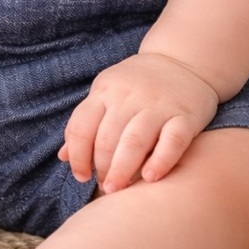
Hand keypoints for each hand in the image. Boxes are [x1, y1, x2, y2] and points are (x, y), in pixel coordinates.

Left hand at [58, 52, 219, 193]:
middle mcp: (130, 96)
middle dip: (101, 168)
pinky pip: (172, 142)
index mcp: (105, 90)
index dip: (77, 156)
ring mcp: (158, 105)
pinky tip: (150, 178)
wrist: (183, 60)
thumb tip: (63, 156)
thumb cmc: (138, 84)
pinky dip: (160, 162)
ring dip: (122, 170)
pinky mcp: (185, 116)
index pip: (82, 126)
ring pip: (135, 141)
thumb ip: (86, 122)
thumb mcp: (107, 92)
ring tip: (117, 189)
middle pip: (107, 138)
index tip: (81, 176)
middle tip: (105, 186)